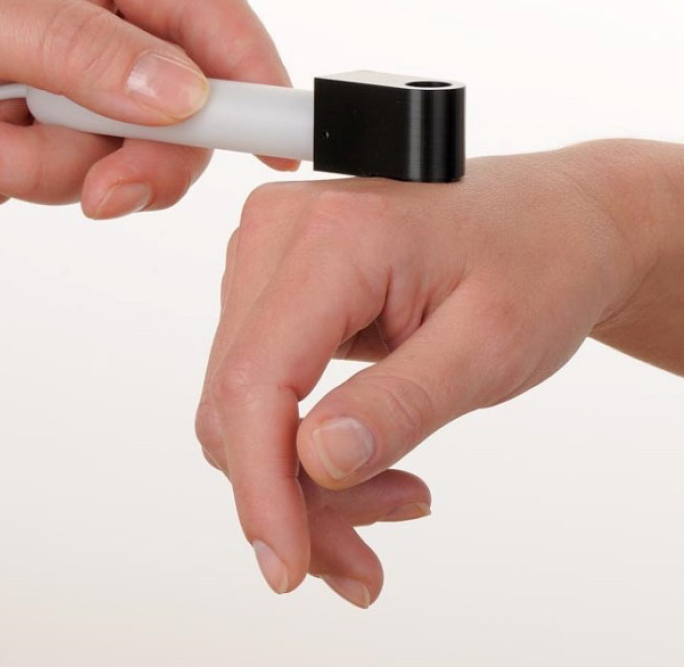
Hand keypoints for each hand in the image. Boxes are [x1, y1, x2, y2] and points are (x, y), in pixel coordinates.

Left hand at [0, 0, 291, 216]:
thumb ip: (79, 51)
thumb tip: (182, 94)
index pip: (199, 8)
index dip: (248, 75)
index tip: (277, 141)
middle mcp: (65, 8)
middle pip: (154, 109)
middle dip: (116, 157)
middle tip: (94, 188)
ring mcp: (23, 73)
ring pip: (78, 160)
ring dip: (11, 167)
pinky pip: (7, 183)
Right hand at [197, 139, 683, 603]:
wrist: (550, 223)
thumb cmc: (537, 264)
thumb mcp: (491, 348)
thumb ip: (401, 403)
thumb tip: (316, 460)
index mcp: (333, 235)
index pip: (255, 379)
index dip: (260, 486)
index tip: (290, 566)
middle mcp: (278, 235)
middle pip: (239, 401)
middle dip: (292, 496)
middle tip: (363, 562)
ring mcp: (266, 254)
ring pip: (241, 404)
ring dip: (301, 477)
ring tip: (393, 501)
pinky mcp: (272, 282)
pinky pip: (259, 385)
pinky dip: (302, 443)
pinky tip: (366, 464)